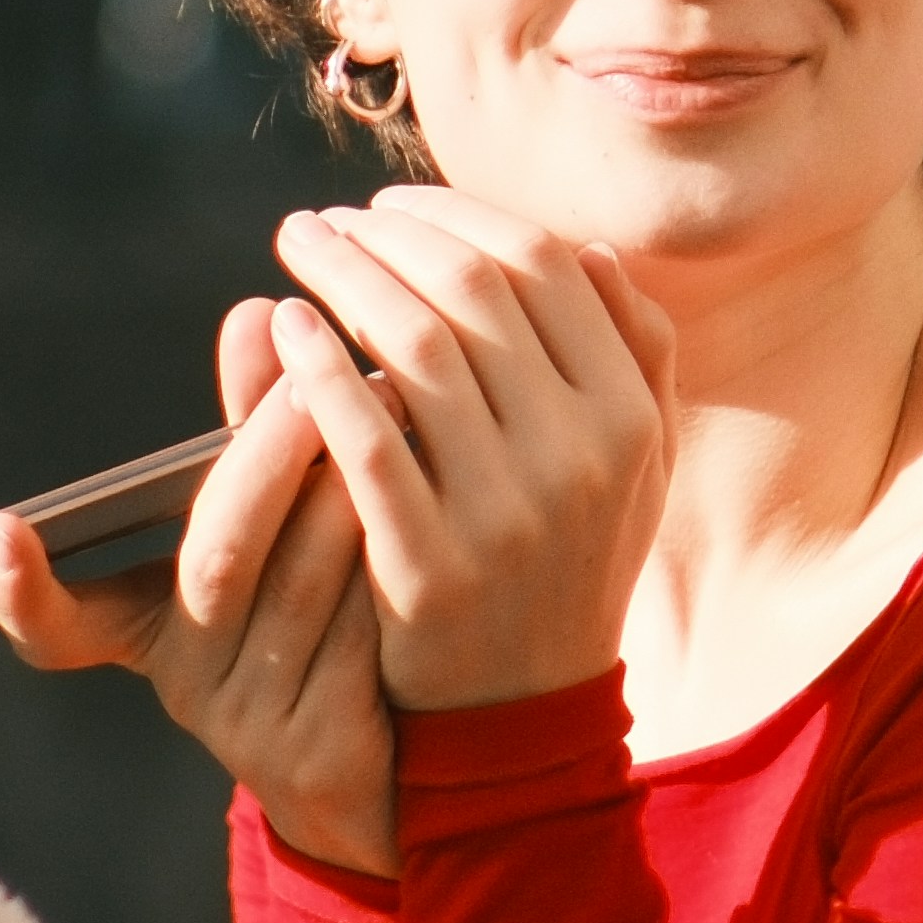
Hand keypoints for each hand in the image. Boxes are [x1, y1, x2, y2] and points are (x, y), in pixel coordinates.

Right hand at [0, 295, 410, 873]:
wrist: (407, 769)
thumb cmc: (333, 611)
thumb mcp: (283, 524)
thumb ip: (263, 429)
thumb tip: (256, 314)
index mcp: (154, 626)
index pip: (59, 626)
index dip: (21, 587)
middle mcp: (189, 680)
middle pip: (212, 557)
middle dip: (268, 456)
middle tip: (316, 379)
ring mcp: (254, 722)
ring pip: (297, 590)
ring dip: (348, 494)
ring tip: (392, 411)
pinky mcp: (325, 748)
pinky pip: (362, 636)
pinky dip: (395, 561)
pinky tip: (435, 501)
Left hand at [260, 187, 670, 717]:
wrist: (525, 718)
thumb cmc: (571, 566)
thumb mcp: (638, 468)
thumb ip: (637, 358)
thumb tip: (591, 253)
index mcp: (630, 415)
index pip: (543, 265)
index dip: (458, 214)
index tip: (392, 204)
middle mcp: (579, 454)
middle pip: (472, 290)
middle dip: (388, 231)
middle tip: (327, 218)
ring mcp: (505, 511)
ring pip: (415, 347)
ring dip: (344, 276)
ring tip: (300, 248)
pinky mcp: (428, 563)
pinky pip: (362, 437)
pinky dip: (316, 369)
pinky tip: (283, 328)